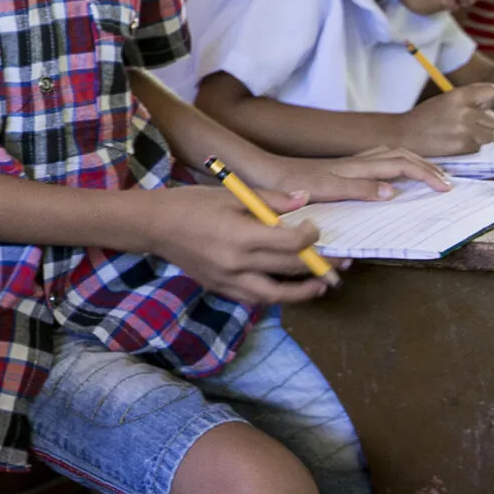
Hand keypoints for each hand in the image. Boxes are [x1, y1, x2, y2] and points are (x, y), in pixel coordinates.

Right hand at [144, 186, 332, 305]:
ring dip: (305, 291)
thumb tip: (305, 200)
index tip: (315, 228)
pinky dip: (276, 295)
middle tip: (340, 260)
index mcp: (241, 234)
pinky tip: (288, 288)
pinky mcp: (220, 288)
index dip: (312, 237)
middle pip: (291, 268)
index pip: (291, 243)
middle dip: (320, 264)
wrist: (154, 226)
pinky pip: (255, 298)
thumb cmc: (191, 204)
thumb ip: (270, 200)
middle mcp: (237, 263)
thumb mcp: (231, 194)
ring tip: (323, 285)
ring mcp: (228, 280)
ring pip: (277, 294)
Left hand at [259, 145, 450, 202]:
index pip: (401, 164)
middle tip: (447, 184)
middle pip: (401, 154)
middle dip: (427, 166)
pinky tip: (397, 179)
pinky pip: (379, 161)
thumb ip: (359, 189)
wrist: (265, 174)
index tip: (445, 190)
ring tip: (431, 178)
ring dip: (414, 163)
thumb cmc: (292, 186)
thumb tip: (393, 191)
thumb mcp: (326, 191)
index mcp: (356, 167)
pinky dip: (398, 165)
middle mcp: (355, 161)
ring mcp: (349, 163)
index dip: (426, 175)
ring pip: (391, 154)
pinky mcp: (341, 169)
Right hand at [398, 83, 493, 155]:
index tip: (478, 105)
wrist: (404, 135)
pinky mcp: (465, 146)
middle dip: (485, 122)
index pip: (493, 91)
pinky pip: (479, 147)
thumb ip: (469, 101)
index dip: (486, 100)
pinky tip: (455, 143)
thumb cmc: (424, 117)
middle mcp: (466, 111)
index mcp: (460, 95)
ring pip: (490, 135)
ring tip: (461, 135)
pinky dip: (470, 146)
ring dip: (479, 136)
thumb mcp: (445, 100)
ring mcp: (466, 130)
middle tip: (467, 124)